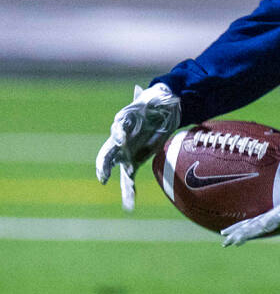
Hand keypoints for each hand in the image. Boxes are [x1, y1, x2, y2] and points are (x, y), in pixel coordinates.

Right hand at [96, 83, 181, 210]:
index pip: (117, 130)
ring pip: (120, 171)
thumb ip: (147, 98)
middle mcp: (121, 141)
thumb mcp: (153, 98)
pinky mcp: (135, 162)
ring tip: (128, 200)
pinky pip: (130, 178)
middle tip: (102, 177)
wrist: (162, 111)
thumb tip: (140, 89)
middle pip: (108, 154)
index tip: (121, 140)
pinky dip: (129, 190)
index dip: (118, 135)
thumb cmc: (154, 102)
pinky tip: (130, 204)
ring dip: (124, 186)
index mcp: (123, 124)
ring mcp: (126, 153)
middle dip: (104, 166)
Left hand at [220, 150, 279, 245]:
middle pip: (264, 227)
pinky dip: (251, 229)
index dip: (265, 223)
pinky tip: (239, 232)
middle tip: (229, 241)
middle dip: (246, 234)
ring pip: (262, 228)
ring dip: (245, 234)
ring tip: (227, 241)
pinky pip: (264, 224)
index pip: (278, 216)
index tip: (254, 229)